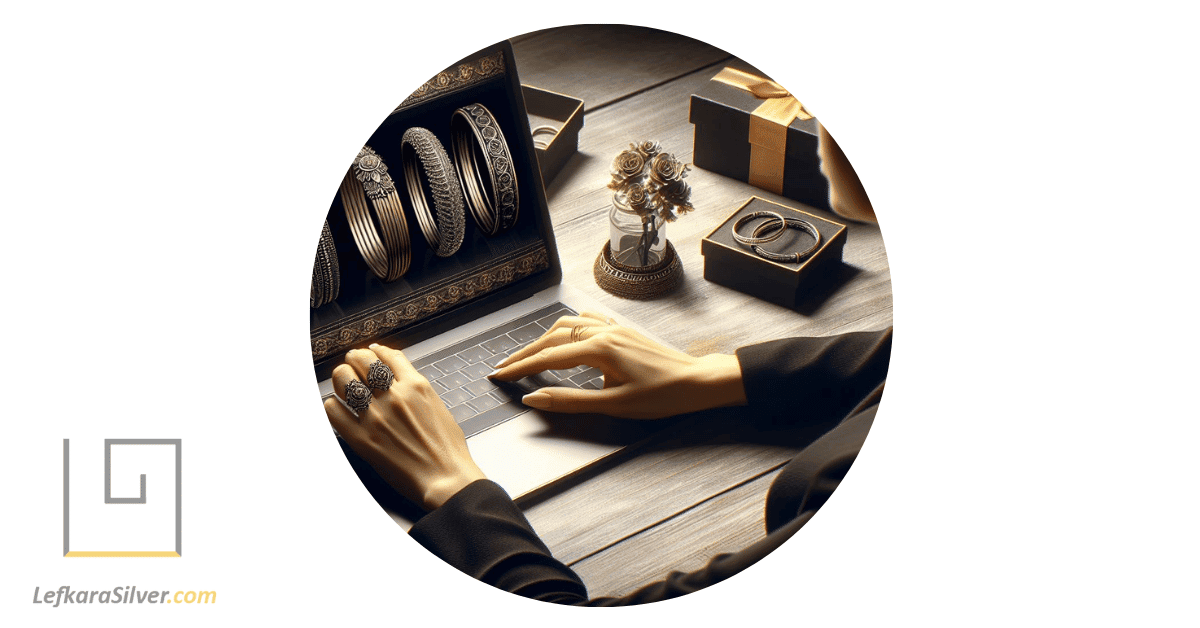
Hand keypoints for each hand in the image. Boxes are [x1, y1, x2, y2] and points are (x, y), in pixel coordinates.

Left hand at [323, 343, 485, 509]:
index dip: (377, 351)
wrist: (446, 478)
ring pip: (344, 380)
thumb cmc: (447, 449)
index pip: (389, 355)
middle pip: (362, 361)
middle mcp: (395, 396)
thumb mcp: (438, 407)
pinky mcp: (362, 438)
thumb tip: (403, 379)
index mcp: (417, 386)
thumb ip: (418, 390)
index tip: (372, 351)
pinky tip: (337, 407)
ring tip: (343, 381)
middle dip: (355, 359)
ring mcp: (376, 416)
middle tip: (352, 363)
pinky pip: (334, 411)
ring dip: (341, 378)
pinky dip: (333, 405)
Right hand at [489, 312, 746, 418]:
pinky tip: (564, 333)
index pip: (548, 358)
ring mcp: (614, 328)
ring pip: (568, 325)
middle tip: (503, 367)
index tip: (498, 376)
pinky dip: (567, 327)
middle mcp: (604, 332)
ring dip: (544, 338)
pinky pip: (587, 321)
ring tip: (528, 354)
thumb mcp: (613, 404)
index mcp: (599, 349)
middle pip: (553, 337)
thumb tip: (535, 398)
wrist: (698, 382)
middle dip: (525, 352)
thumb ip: (570, 401)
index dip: (520, 368)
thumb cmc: (662, 396)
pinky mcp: (623, 331)